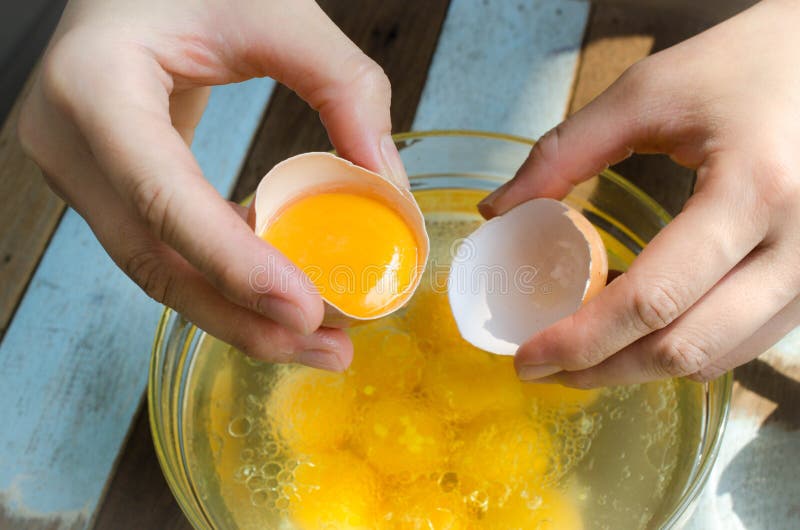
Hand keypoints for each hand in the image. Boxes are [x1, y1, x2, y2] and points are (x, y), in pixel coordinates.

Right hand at [19, 0, 406, 370]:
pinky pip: (164, 248)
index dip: (232, 263)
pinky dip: (223, 278)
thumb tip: (388, 185)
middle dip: (244, 318)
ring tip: (316, 339)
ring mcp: (79, 173)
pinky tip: (279, 292)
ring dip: (237, 313)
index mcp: (94, 87)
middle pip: (155, 260)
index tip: (303, 309)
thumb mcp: (276, 10)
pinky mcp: (106, 188)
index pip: (162, 196)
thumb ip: (343, 85)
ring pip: (157, 270)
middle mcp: (69, 143)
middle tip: (327, 347)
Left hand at [479, 0, 799, 386]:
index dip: (580, 340)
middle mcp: (798, 246)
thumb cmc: (745, 65)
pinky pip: (744, 342)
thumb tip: (498, 210)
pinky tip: (639, 332)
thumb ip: (563, 152)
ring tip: (582, 354)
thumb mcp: (646, 94)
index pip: (652, 299)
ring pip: (716, 357)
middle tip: (545, 368)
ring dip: (641, 368)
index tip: (528, 356)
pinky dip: (684, 349)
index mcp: (751, 192)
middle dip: (602, 370)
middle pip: (683, 347)